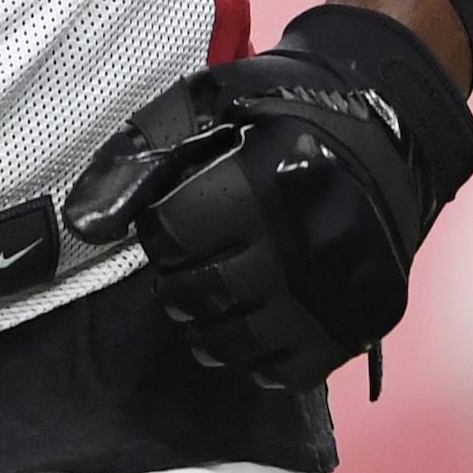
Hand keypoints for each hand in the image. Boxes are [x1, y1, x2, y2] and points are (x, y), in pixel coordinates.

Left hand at [62, 2, 472, 387]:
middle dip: (179, 278)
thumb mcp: (207, 102)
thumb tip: (84, 226)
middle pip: (199, 293)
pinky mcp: (359, 321)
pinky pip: (287, 370)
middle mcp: (302, 244)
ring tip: (215, 295)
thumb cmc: (286, 106)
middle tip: (195, 257)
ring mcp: (334, 291)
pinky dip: (259, 355)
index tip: (179, 216)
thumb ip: (140, 156)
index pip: (169, 235)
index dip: (161, 227)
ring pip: (238, 341)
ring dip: (208, 325)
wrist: (388, 121)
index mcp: (261, 183)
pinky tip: (256, 319)